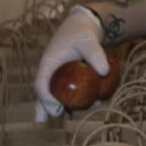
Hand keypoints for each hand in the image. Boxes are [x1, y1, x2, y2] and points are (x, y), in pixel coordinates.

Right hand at [33, 5, 110, 121]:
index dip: (45, 98)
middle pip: (43, 92)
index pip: (41, 83)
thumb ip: (96, 54)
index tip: (55, 108)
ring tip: (56, 118)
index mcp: (49, 63)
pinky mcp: (65, 77)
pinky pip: (63, 92)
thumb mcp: (89, 40)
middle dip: (44, 107)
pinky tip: (69, 111)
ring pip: (51, 94)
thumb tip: (104, 72)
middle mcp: (50, 71)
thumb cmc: (83, 32)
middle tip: (48, 118)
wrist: (83, 26)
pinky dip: (65, 102)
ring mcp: (56, 75)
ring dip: (54, 107)